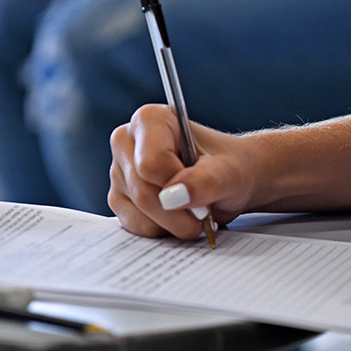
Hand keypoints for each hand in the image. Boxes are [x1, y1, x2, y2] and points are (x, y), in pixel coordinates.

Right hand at [108, 104, 257, 237]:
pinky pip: (135, 226)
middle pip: (143, 191)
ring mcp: (119, 172)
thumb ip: (206, 181)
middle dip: (180, 212)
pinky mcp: (119, 199)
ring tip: (195, 211)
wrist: (230, 182)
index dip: (180, 185)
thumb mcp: (229, 173)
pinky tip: (179, 218)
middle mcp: (127, 142)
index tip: (206, 191)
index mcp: (150, 120)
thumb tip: (173, 196)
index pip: (151, 163)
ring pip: (138, 212)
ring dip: (174, 224)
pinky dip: (163, 230)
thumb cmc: (230, 168)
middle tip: (206, 212)